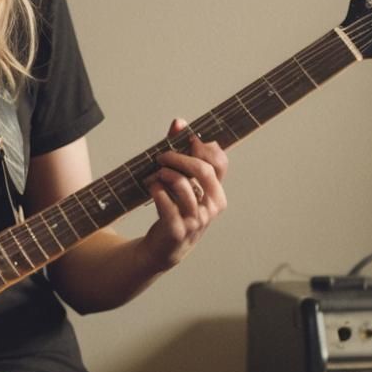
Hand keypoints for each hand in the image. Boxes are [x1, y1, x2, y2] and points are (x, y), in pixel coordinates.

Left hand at [138, 118, 227, 270]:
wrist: (163, 248)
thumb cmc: (174, 210)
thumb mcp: (182, 183)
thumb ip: (181, 152)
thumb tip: (179, 123)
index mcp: (217, 193)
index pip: (220, 162)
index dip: (203, 145)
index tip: (187, 138)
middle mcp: (212, 207)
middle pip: (202, 169)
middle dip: (178, 157)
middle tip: (162, 156)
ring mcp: (196, 220)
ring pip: (181, 183)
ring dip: (164, 174)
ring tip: (156, 175)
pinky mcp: (177, 229)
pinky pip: (165, 201)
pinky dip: (155, 190)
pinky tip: (151, 189)